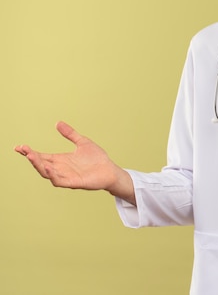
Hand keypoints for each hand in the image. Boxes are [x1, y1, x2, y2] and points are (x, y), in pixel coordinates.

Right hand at [15, 121, 134, 202]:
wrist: (110, 170)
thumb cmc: (97, 158)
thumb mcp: (82, 142)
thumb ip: (70, 134)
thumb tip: (57, 123)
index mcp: (60, 160)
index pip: (41, 156)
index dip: (30, 152)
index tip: (19, 147)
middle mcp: (60, 168)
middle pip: (41, 164)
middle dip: (31, 157)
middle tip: (23, 150)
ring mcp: (66, 176)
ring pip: (47, 173)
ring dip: (38, 165)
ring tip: (31, 156)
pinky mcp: (73, 183)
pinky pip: (59, 181)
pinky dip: (52, 175)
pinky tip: (48, 168)